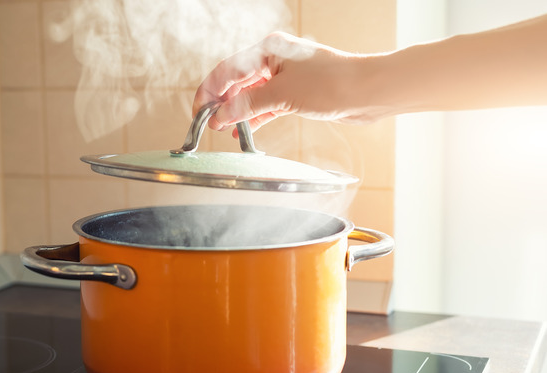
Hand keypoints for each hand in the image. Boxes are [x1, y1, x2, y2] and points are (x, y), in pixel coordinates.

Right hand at [193, 32, 373, 135]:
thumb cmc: (332, 83)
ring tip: (221, 129)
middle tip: (207, 123)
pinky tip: (242, 130)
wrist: (367, 92)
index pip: (228, 70)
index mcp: (268, 49)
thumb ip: (248, 105)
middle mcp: (274, 60)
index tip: (199, 112)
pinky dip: (253, 117)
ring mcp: (284, 77)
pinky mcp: (294, 94)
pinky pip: (265, 105)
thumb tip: (220, 116)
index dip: (210, 92)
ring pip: (250, 95)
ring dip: (236, 111)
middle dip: (220, 102)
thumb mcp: (282, 95)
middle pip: (236, 82)